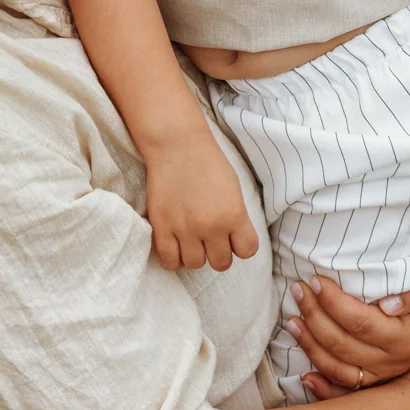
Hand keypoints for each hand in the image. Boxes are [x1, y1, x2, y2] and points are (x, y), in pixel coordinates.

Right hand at [146, 134, 259, 271]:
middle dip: (217, 253)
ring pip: (195, 264)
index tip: (233, 239)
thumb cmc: (207, 162)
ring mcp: (185, 229)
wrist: (177, 145)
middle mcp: (211, 226)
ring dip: (195, 255)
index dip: (240, 246)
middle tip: (210, 240)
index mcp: (234, 214)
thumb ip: (236, 216)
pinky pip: (170, 261)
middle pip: (221, 263)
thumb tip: (234, 240)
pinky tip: (176, 247)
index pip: (247, 251)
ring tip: (192, 240)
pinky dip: (175, 259)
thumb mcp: (234, 188)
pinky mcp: (162, 227)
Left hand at [289, 268, 409, 395]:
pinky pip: (344, 390)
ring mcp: (383, 374)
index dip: (334, 302)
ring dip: (310, 344)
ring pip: (338, 367)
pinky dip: (322, 386)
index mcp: (408, 337)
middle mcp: (396, 361)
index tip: (315, 280)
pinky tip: (304, 376)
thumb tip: (387, 305)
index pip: (361, 322)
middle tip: (298, 289)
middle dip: (315, 315)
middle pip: (344, 344)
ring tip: (292, 319)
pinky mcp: (373, 381)